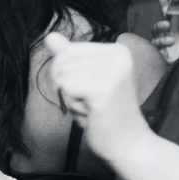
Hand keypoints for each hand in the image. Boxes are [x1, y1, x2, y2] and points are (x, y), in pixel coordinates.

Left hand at [43, 32, 151, 164]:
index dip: (66, 74)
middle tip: (91, 102)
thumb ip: (68, 57)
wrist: (128, 143)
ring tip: (93, 108)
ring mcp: (113, 72)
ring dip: (71, 99)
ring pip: (63, 77)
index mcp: (118, 50)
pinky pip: (67, 89)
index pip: (69, 51)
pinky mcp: (104, 89)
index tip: (89, 90)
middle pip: (63, 63)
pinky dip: (74, 106)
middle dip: (68, 87)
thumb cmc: (106, 113)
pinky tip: (92, 114)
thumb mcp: (86, 79)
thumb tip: (49, 35)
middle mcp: (119, 55)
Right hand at [150, 0, 178, 62]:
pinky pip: (156, 52)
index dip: (164, 4)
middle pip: (157, 27)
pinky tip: (168, 50)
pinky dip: (160, 49)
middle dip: (159, 24)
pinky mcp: (166, 59)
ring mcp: (167, 49)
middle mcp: (171, 37)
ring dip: (161, 38)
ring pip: (155, 40)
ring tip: (171, 40)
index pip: (168, 14)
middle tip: (167, 24)